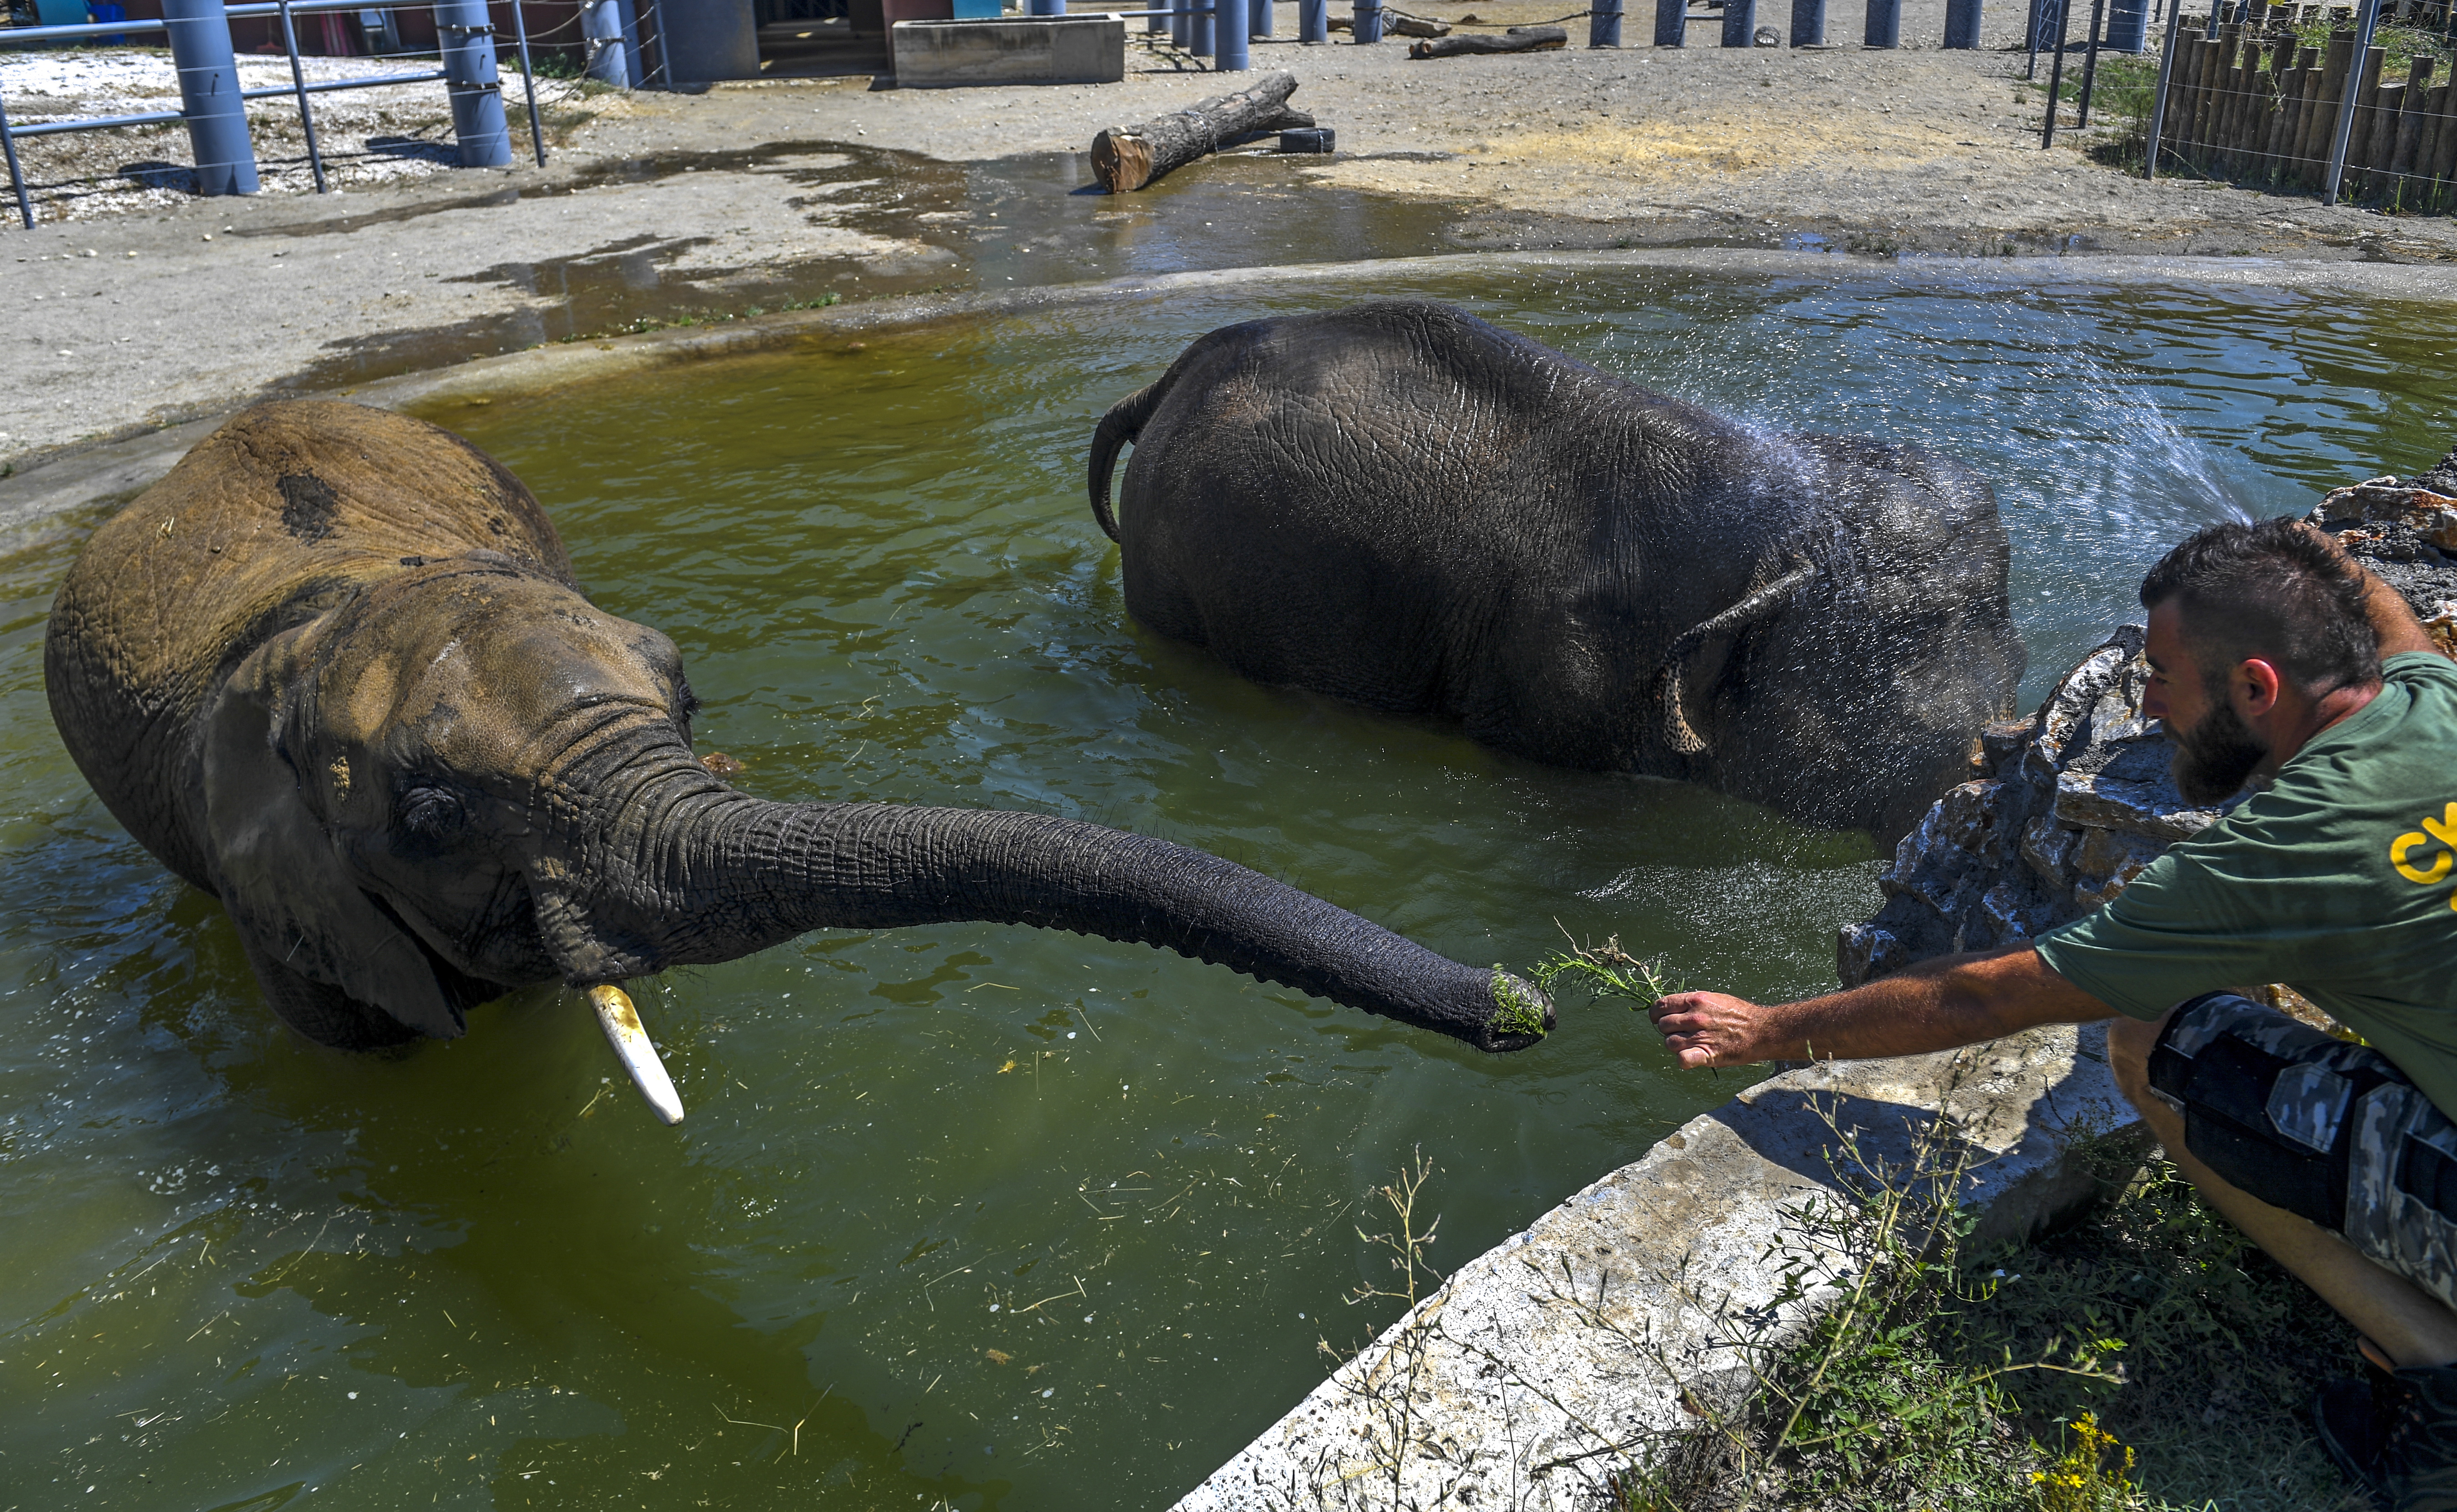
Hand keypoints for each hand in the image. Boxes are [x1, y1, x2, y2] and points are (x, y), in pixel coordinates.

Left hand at [1648, 990, 1783, 1069]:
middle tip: (1679, 1033)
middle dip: (1667, 1030)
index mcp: (1695, 1000)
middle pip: (1663, 1025)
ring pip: (1669, 1043)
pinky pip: (1682, 1059)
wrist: (1762, 1030)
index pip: (1661, 1006)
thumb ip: (1692, 1004)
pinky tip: (1689, 1058)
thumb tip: (1672, 1008)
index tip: (1658, 1019)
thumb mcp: (1714, 999)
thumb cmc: (1739, 1014)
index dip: (1656, 1014)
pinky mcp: (1708, 1054)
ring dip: (1675, 1045)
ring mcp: (1701, 1035)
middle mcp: (1695, 1016)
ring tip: (1687, 1045)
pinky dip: (1682, 1060)